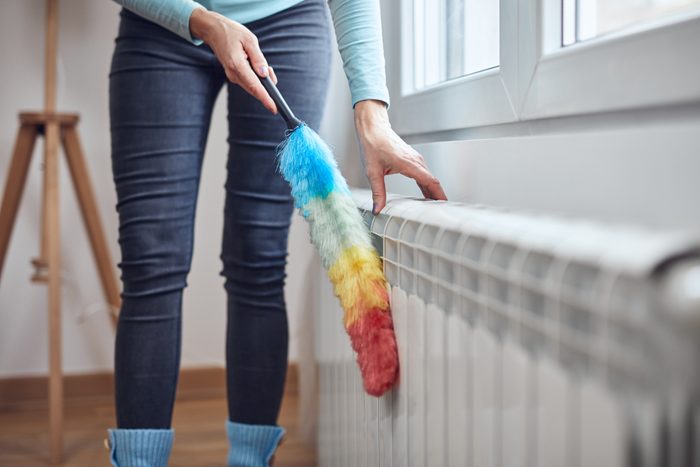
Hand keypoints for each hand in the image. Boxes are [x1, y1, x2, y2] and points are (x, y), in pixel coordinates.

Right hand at [189, 8, 278, 112]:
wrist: (213, 31)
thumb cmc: (231, 32)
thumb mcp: (249, 40)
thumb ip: (258, 58)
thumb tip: (265, 74)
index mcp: (237, 65)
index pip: (254, 86)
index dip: (265, 98)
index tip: (273, 108)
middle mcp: (233, 74)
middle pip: (254, 89)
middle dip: (267, 88)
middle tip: (272, 75)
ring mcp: (232, 76)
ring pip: (252, 86)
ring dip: (262, 81)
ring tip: (266, 68)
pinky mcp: (234, 75)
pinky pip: (248, 82)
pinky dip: (257, 79)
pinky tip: (260, 69)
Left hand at [354, 100, 447, 214]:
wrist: (373, 129)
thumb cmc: (373, 145)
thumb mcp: (372, 172)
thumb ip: (378, 192)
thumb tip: (378, 208)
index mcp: (409, 164)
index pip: (430, 181)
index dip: (439, 195)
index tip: (444, 206)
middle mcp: (416, 161)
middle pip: (433, 181)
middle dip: (438, 197)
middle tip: (440, 212)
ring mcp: (415, 159)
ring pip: (429, 178)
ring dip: (433, 191)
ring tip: (434, 207)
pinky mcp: (412, 159)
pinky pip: (424, 174)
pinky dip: (427, 185)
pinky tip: (426, 194)